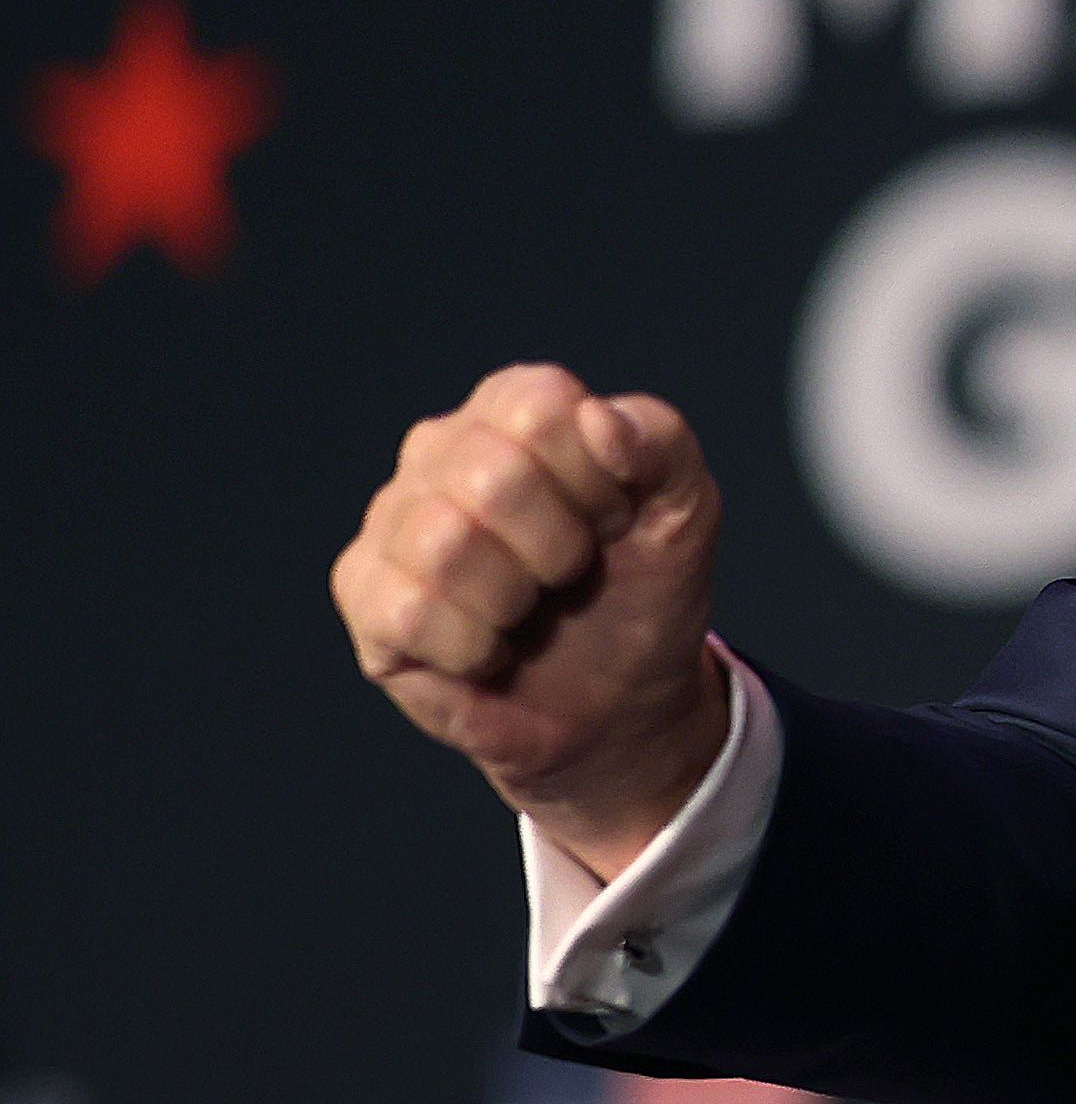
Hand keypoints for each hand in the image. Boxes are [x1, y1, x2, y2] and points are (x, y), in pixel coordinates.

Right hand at [332, 366, 731, 876]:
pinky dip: (473, 648)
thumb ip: (663, 443)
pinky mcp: (361, 590)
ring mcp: (390, 517)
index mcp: (514, 408)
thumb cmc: (643, 587)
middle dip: (559, 547)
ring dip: (514, 599)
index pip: (537, 407)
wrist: (620, 696)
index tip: (614, 519)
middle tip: (569, 571)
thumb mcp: (686, 509)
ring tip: (525, 608)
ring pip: (444, 544)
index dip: (595, 480)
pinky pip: (408, 613)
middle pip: (492, 477)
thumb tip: (598, 417)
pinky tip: (487, 647)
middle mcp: (438, 448)